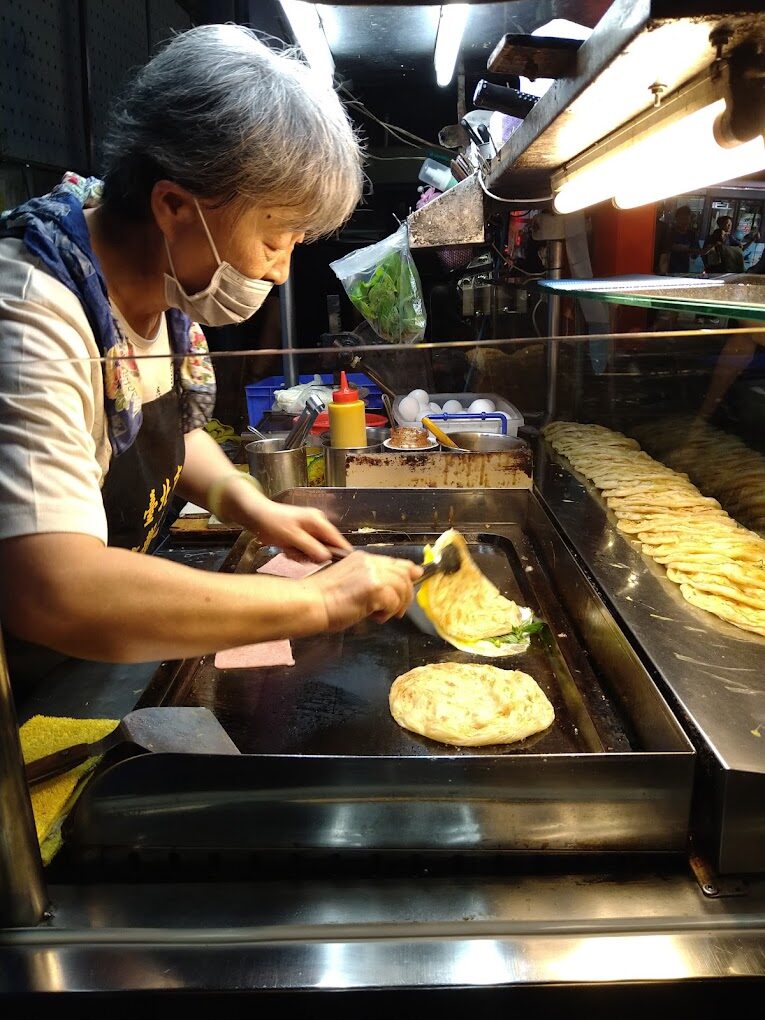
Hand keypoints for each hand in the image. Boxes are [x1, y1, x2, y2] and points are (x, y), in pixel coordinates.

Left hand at [246, 500, 351, 561]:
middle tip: (299, 556)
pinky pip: (306, 549)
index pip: (337, 538)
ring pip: (315, 550)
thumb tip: (327, 557)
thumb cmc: (273, 522)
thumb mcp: (292, 536)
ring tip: (290, 551)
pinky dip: (297, 553)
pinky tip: (287, 549)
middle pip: (326, 547)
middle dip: (313, 555)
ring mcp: (309, 530)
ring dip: (303, 555)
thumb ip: (310, 546)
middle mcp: (317, 524)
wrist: (256, 515)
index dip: (341, 552)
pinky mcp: (302, 536)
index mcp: (318, 521)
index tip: (342, 566)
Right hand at [305, 551, 422, 629]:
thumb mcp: (351, 582)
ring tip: (383, 615)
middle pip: (404, 575)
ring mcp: (373, 574)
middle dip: (406, 594)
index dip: (409, 572)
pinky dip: (388, 613)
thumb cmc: (324, 598)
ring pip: (402, 588)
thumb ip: (373, 581)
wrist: (310, 602)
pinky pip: (394, 601)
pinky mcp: (374, 588)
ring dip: (397, 606)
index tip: (415, 579)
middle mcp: (370, 562)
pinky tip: (375, 617)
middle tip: (398, 611)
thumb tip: (390, 586)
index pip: (396, 562)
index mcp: (363, 559)